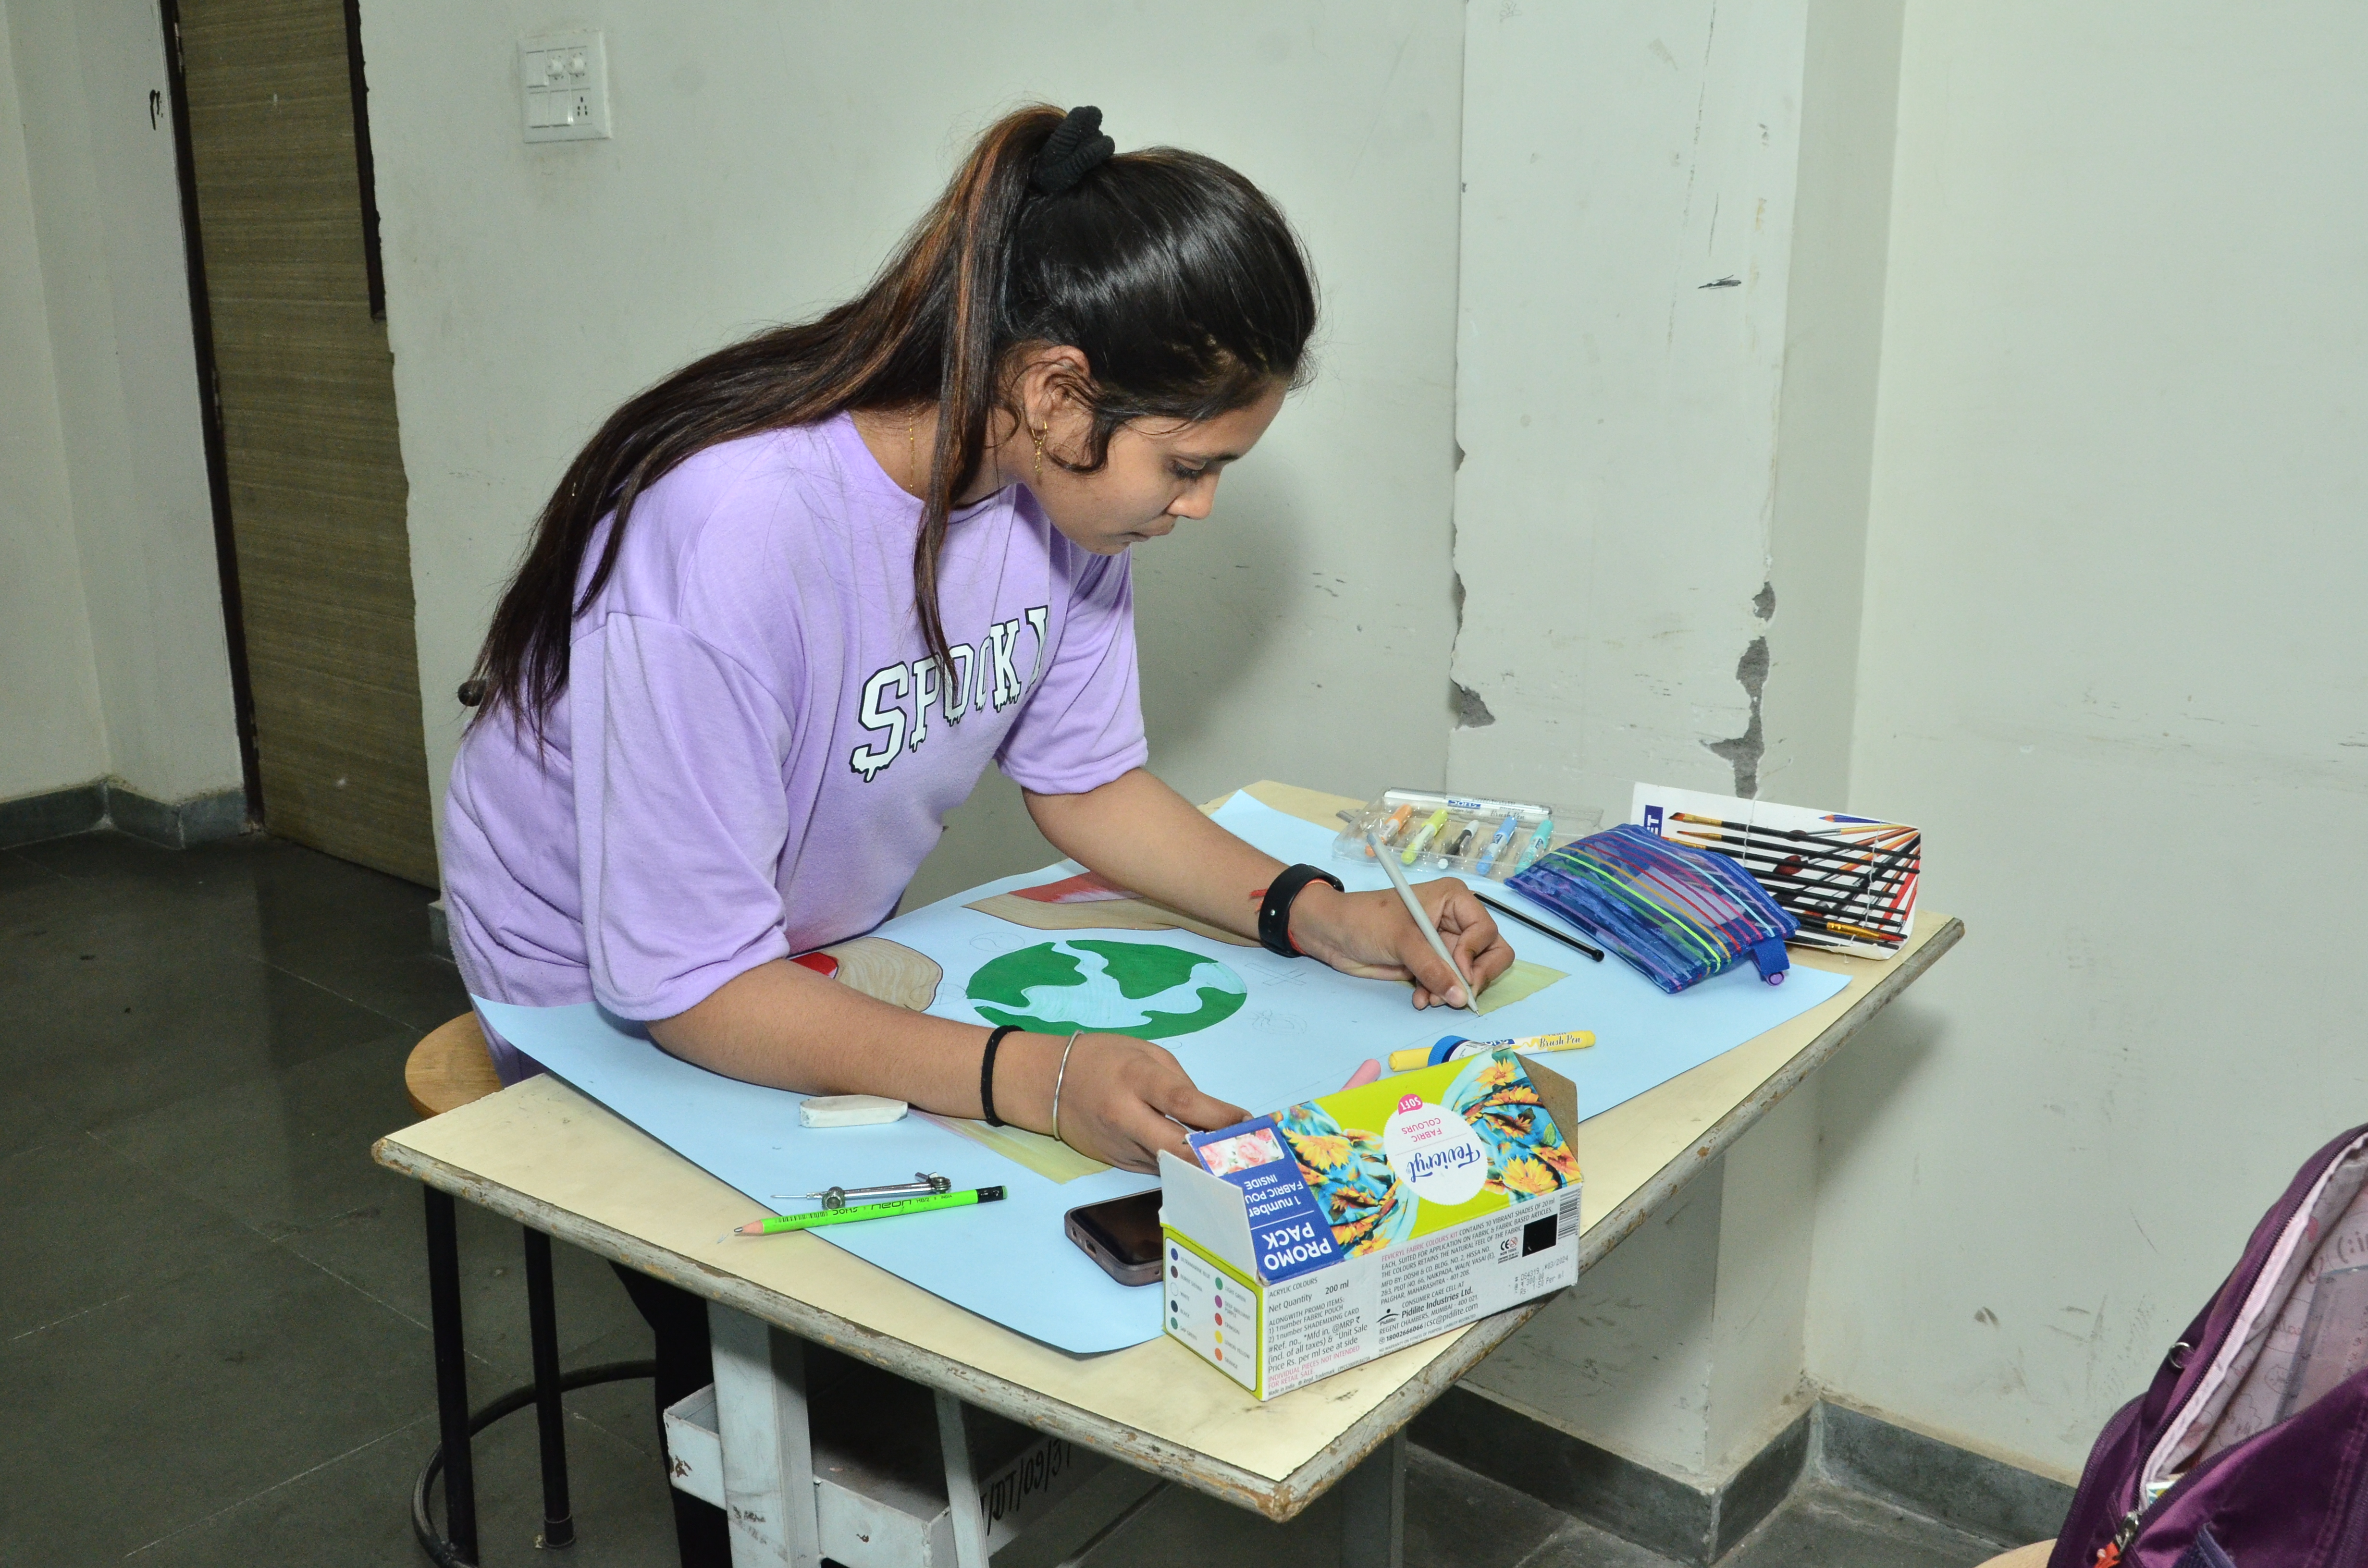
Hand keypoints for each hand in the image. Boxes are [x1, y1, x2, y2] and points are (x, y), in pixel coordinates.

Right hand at [1052, 1034, 1248, 1172]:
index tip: (1248, 1123)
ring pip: (1169, 1166)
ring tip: (1229, 1162)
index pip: (1183, 1102)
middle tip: (1242, 1156)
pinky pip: (1156, 1168)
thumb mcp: (1145, 1052)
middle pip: (1176, 1148)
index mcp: (1135, 1078)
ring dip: (1200, 1165)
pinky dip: (1179, 1167)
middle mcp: (1125, 1117)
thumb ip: (1179, 1082)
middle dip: (1212, 1156)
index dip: (1219, 1117)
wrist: (1046, 1083)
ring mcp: (1119, 1146)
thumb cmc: (1102, 1059)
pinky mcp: (1116, 1163)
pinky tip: (1197, 1163)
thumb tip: (1210, 1117)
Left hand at [1286, 882, 1512, 1009]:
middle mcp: (1456, 920)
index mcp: (1455, 900)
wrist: (1332, 934)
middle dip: (1473, 977)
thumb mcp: (1401, 940)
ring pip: (1470, 974)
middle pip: (1489, 953)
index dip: (1475, 955)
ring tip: (1429, 999)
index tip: (1458, 973)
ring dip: (1452, 990)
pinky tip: (1420, 998)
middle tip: (1456, 996)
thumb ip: (1432, 968)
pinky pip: (1449, 984)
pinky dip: (1438, 994)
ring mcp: (1444, 943)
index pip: (1487, 931)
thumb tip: (1461, 997)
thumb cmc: (1365, 920)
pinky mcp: (1431, 963)